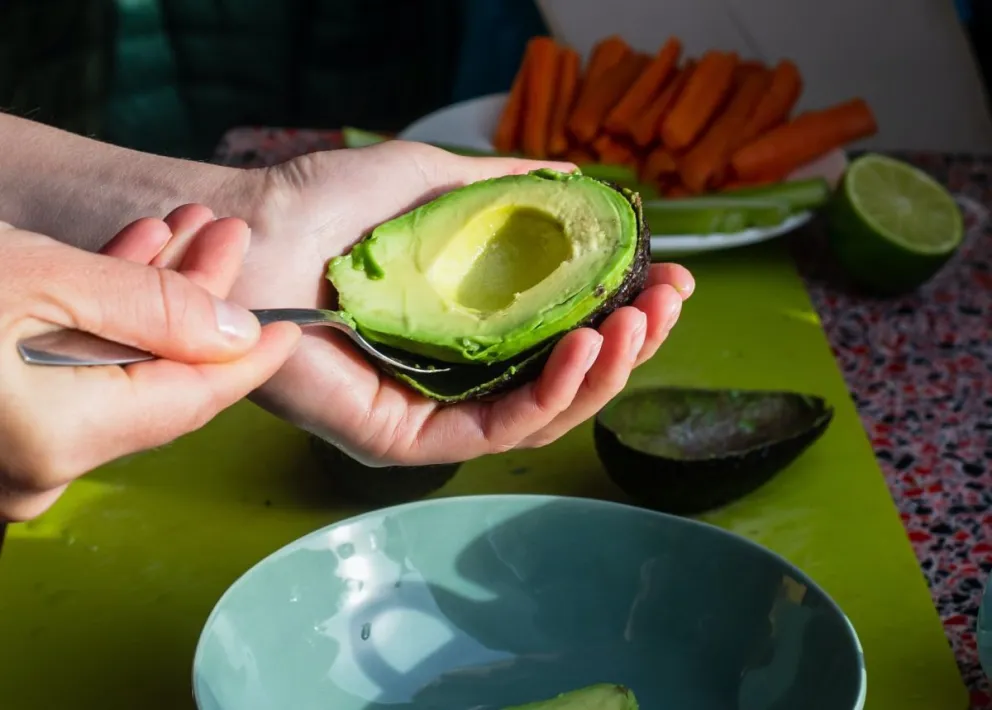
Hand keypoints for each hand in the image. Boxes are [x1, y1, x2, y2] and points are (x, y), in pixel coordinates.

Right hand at [0, 211, 300, 520]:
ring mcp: (16, 452)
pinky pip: (70, 375)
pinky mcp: (0, 424)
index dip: (249, 361)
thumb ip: (150, 308)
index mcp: (61, 440)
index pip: (192, 401)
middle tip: (227, 237)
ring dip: (151, 298)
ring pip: (116, 371)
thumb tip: (234, 332)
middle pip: (158, 380)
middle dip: (198, 302)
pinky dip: (98, 319)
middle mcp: (41, 467)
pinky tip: (126, 260)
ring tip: (183, 232)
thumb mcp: (40, 278)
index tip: (290, 329)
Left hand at [221, 141, 693, 465]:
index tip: (668, 277)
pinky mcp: (404, 441)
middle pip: (563, 381)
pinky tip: (587, 345)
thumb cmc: (324, 205)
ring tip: (641, 322)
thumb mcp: (432, 182)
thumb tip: (576, 179)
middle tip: (670, 301)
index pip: (560, 336)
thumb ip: (505, 190)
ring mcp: (430, 414)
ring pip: (541, 414)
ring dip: (605, 371)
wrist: (249, 230)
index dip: (620, 312)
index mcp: (464, 330)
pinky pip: (494, 429)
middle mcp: (453, 379)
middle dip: (629, 345)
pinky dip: (550, 394)